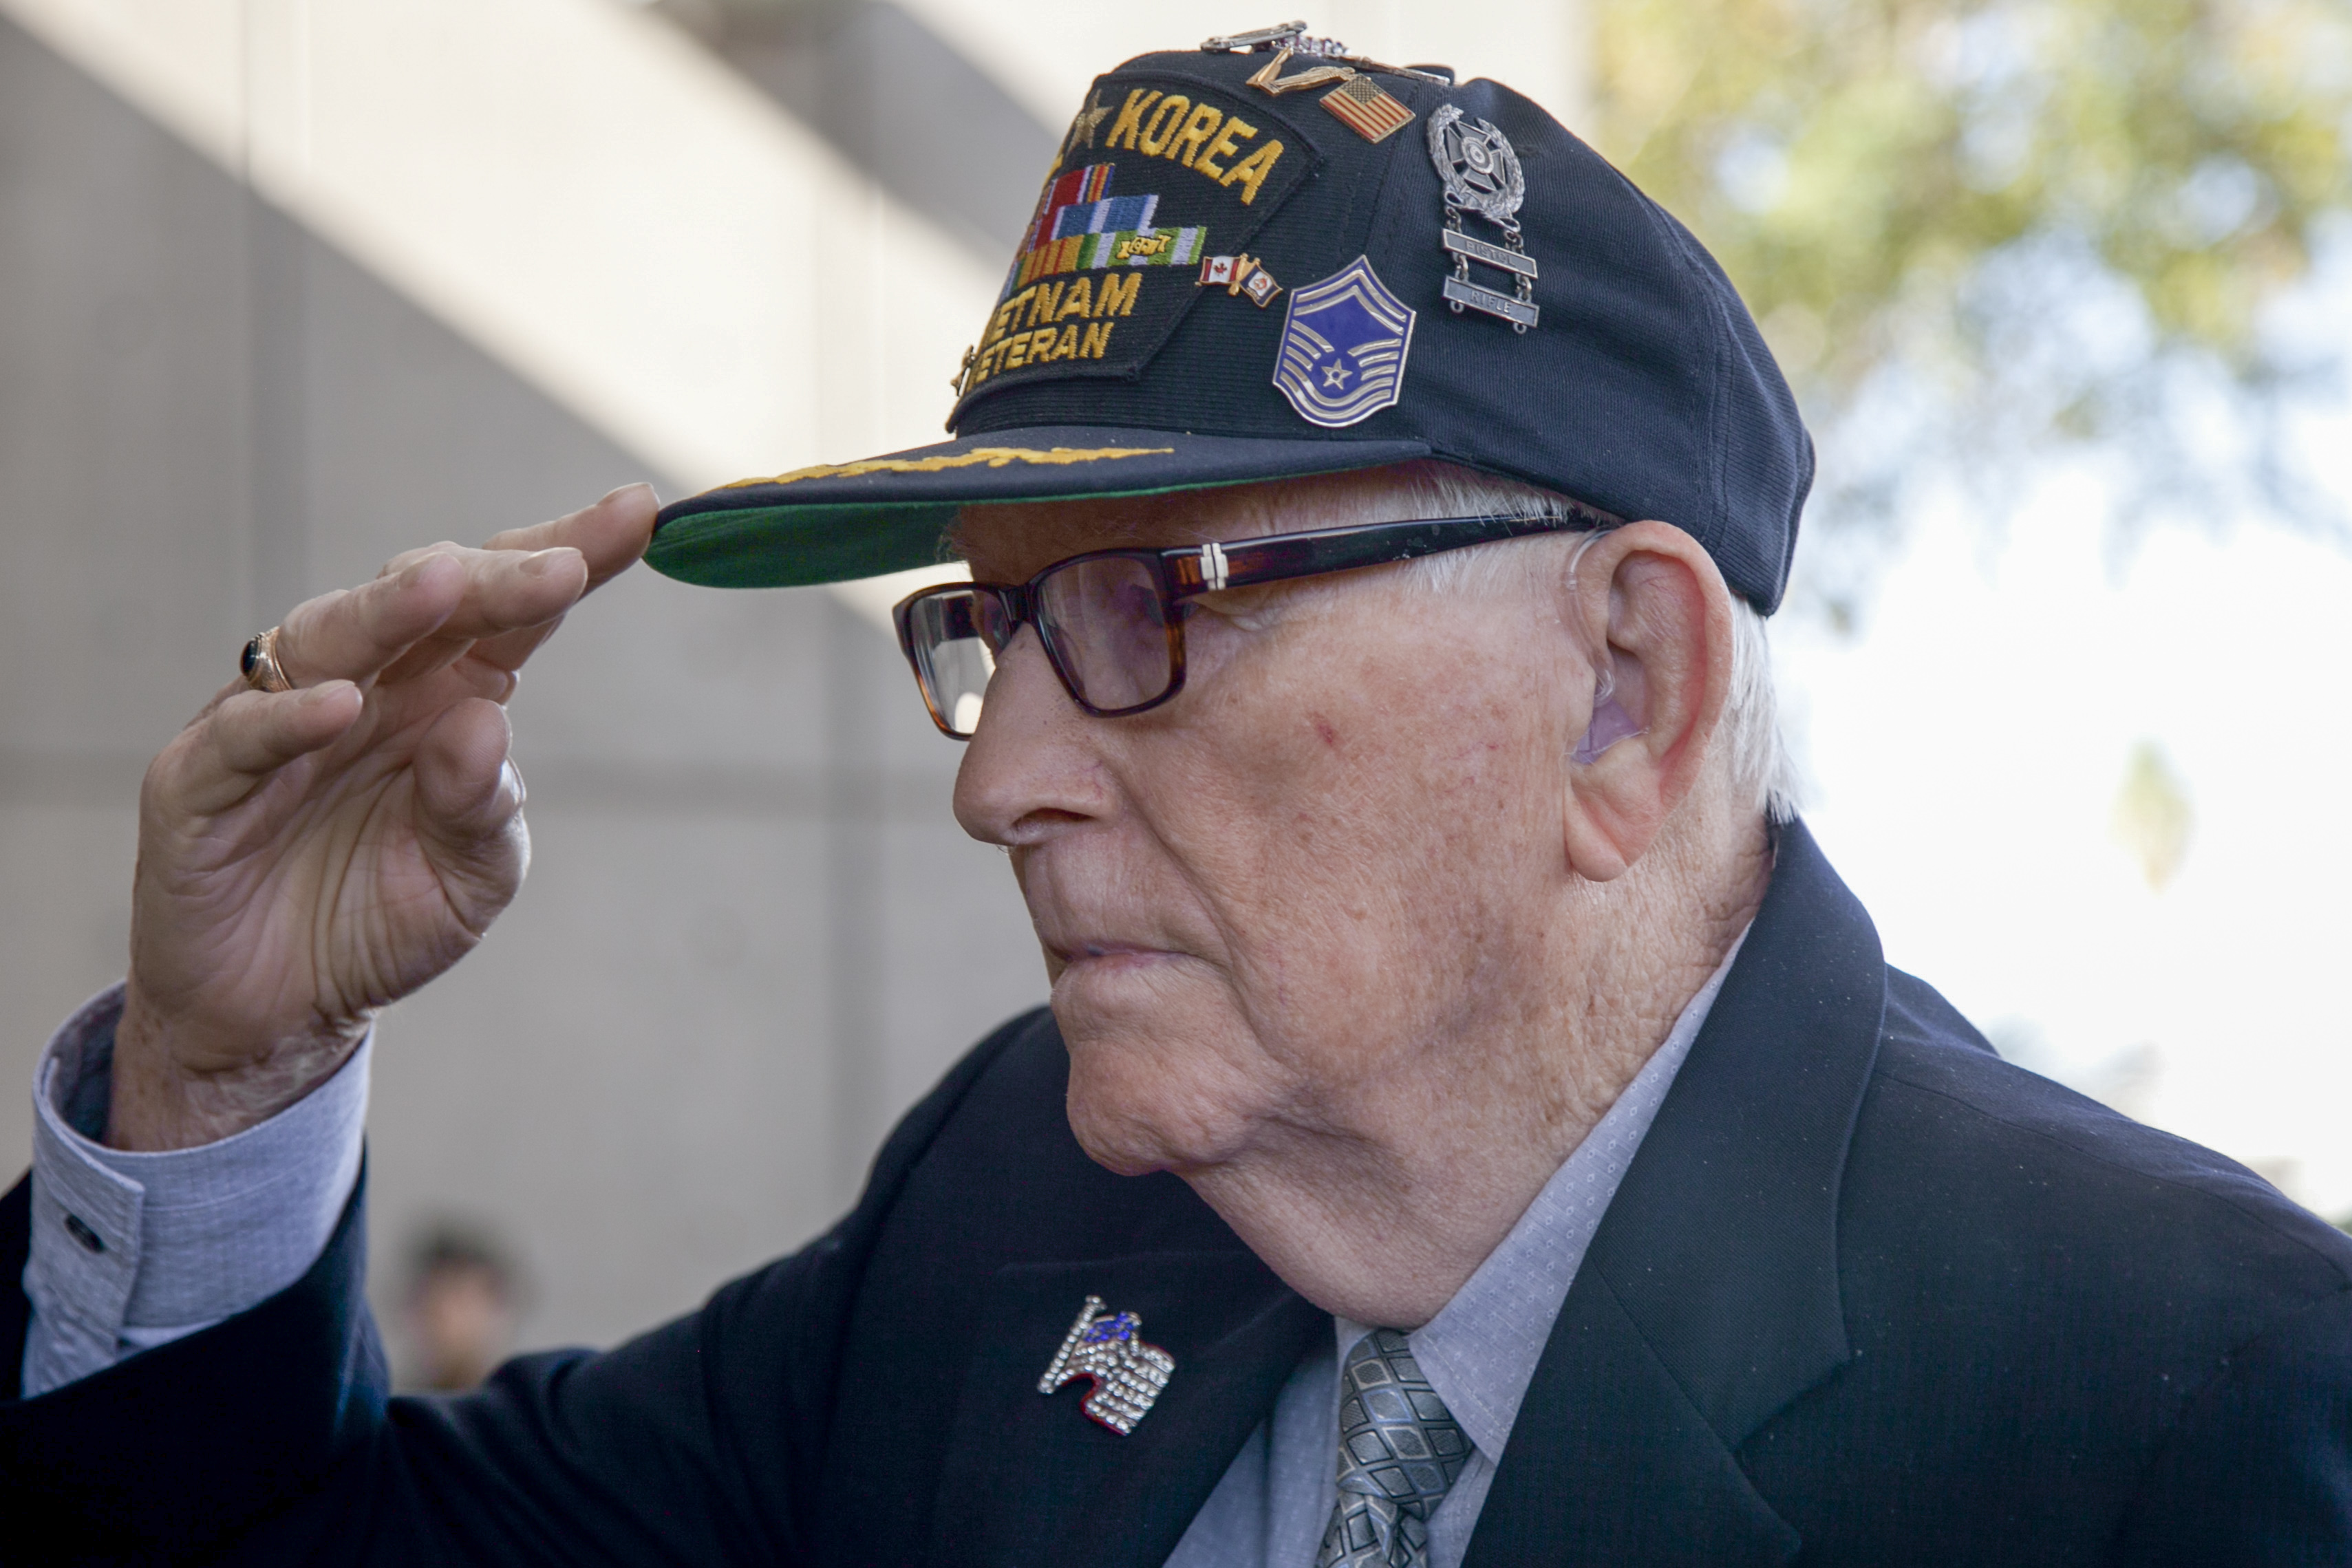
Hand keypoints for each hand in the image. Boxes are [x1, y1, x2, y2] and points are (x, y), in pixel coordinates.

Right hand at [106, 486, 658, 1149]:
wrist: (280, 1013)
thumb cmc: (382, 918)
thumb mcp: (471, 876)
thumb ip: (485, 808)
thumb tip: (485, 724)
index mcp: (444, 694)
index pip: (511, 611)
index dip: (571, 554)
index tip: (639, 513)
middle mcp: (364, 686)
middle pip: (427, 598)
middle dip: (495, 574)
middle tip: (563, 565)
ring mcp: (276, 721)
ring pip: (330, 637)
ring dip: (389, 609)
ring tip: (448, 587)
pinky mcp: (199, 780)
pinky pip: (243, 734)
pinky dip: (289, 715)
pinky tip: (342, 706)